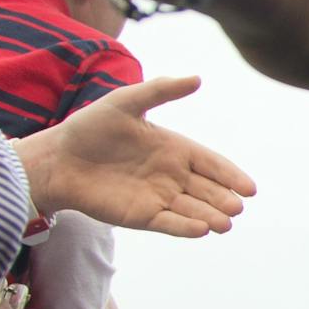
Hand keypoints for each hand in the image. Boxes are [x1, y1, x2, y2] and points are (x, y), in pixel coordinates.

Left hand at [13, 77, 255, 237]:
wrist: (59, 159)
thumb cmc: (91, 127)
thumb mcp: (126, 101)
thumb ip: (161, 90)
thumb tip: (197, 78)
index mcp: (173, 147)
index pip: (210, 163)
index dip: (230, 174)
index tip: (250, 187)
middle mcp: (170, 175)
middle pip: (206, 189)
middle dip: (223, 199)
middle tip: (238, 207)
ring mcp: (157, 197)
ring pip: (192, 209)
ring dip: (210, 216)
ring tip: (226, 223)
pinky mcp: (141, 216)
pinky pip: (169, 223)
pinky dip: (185, 227)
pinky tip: (202, 230)